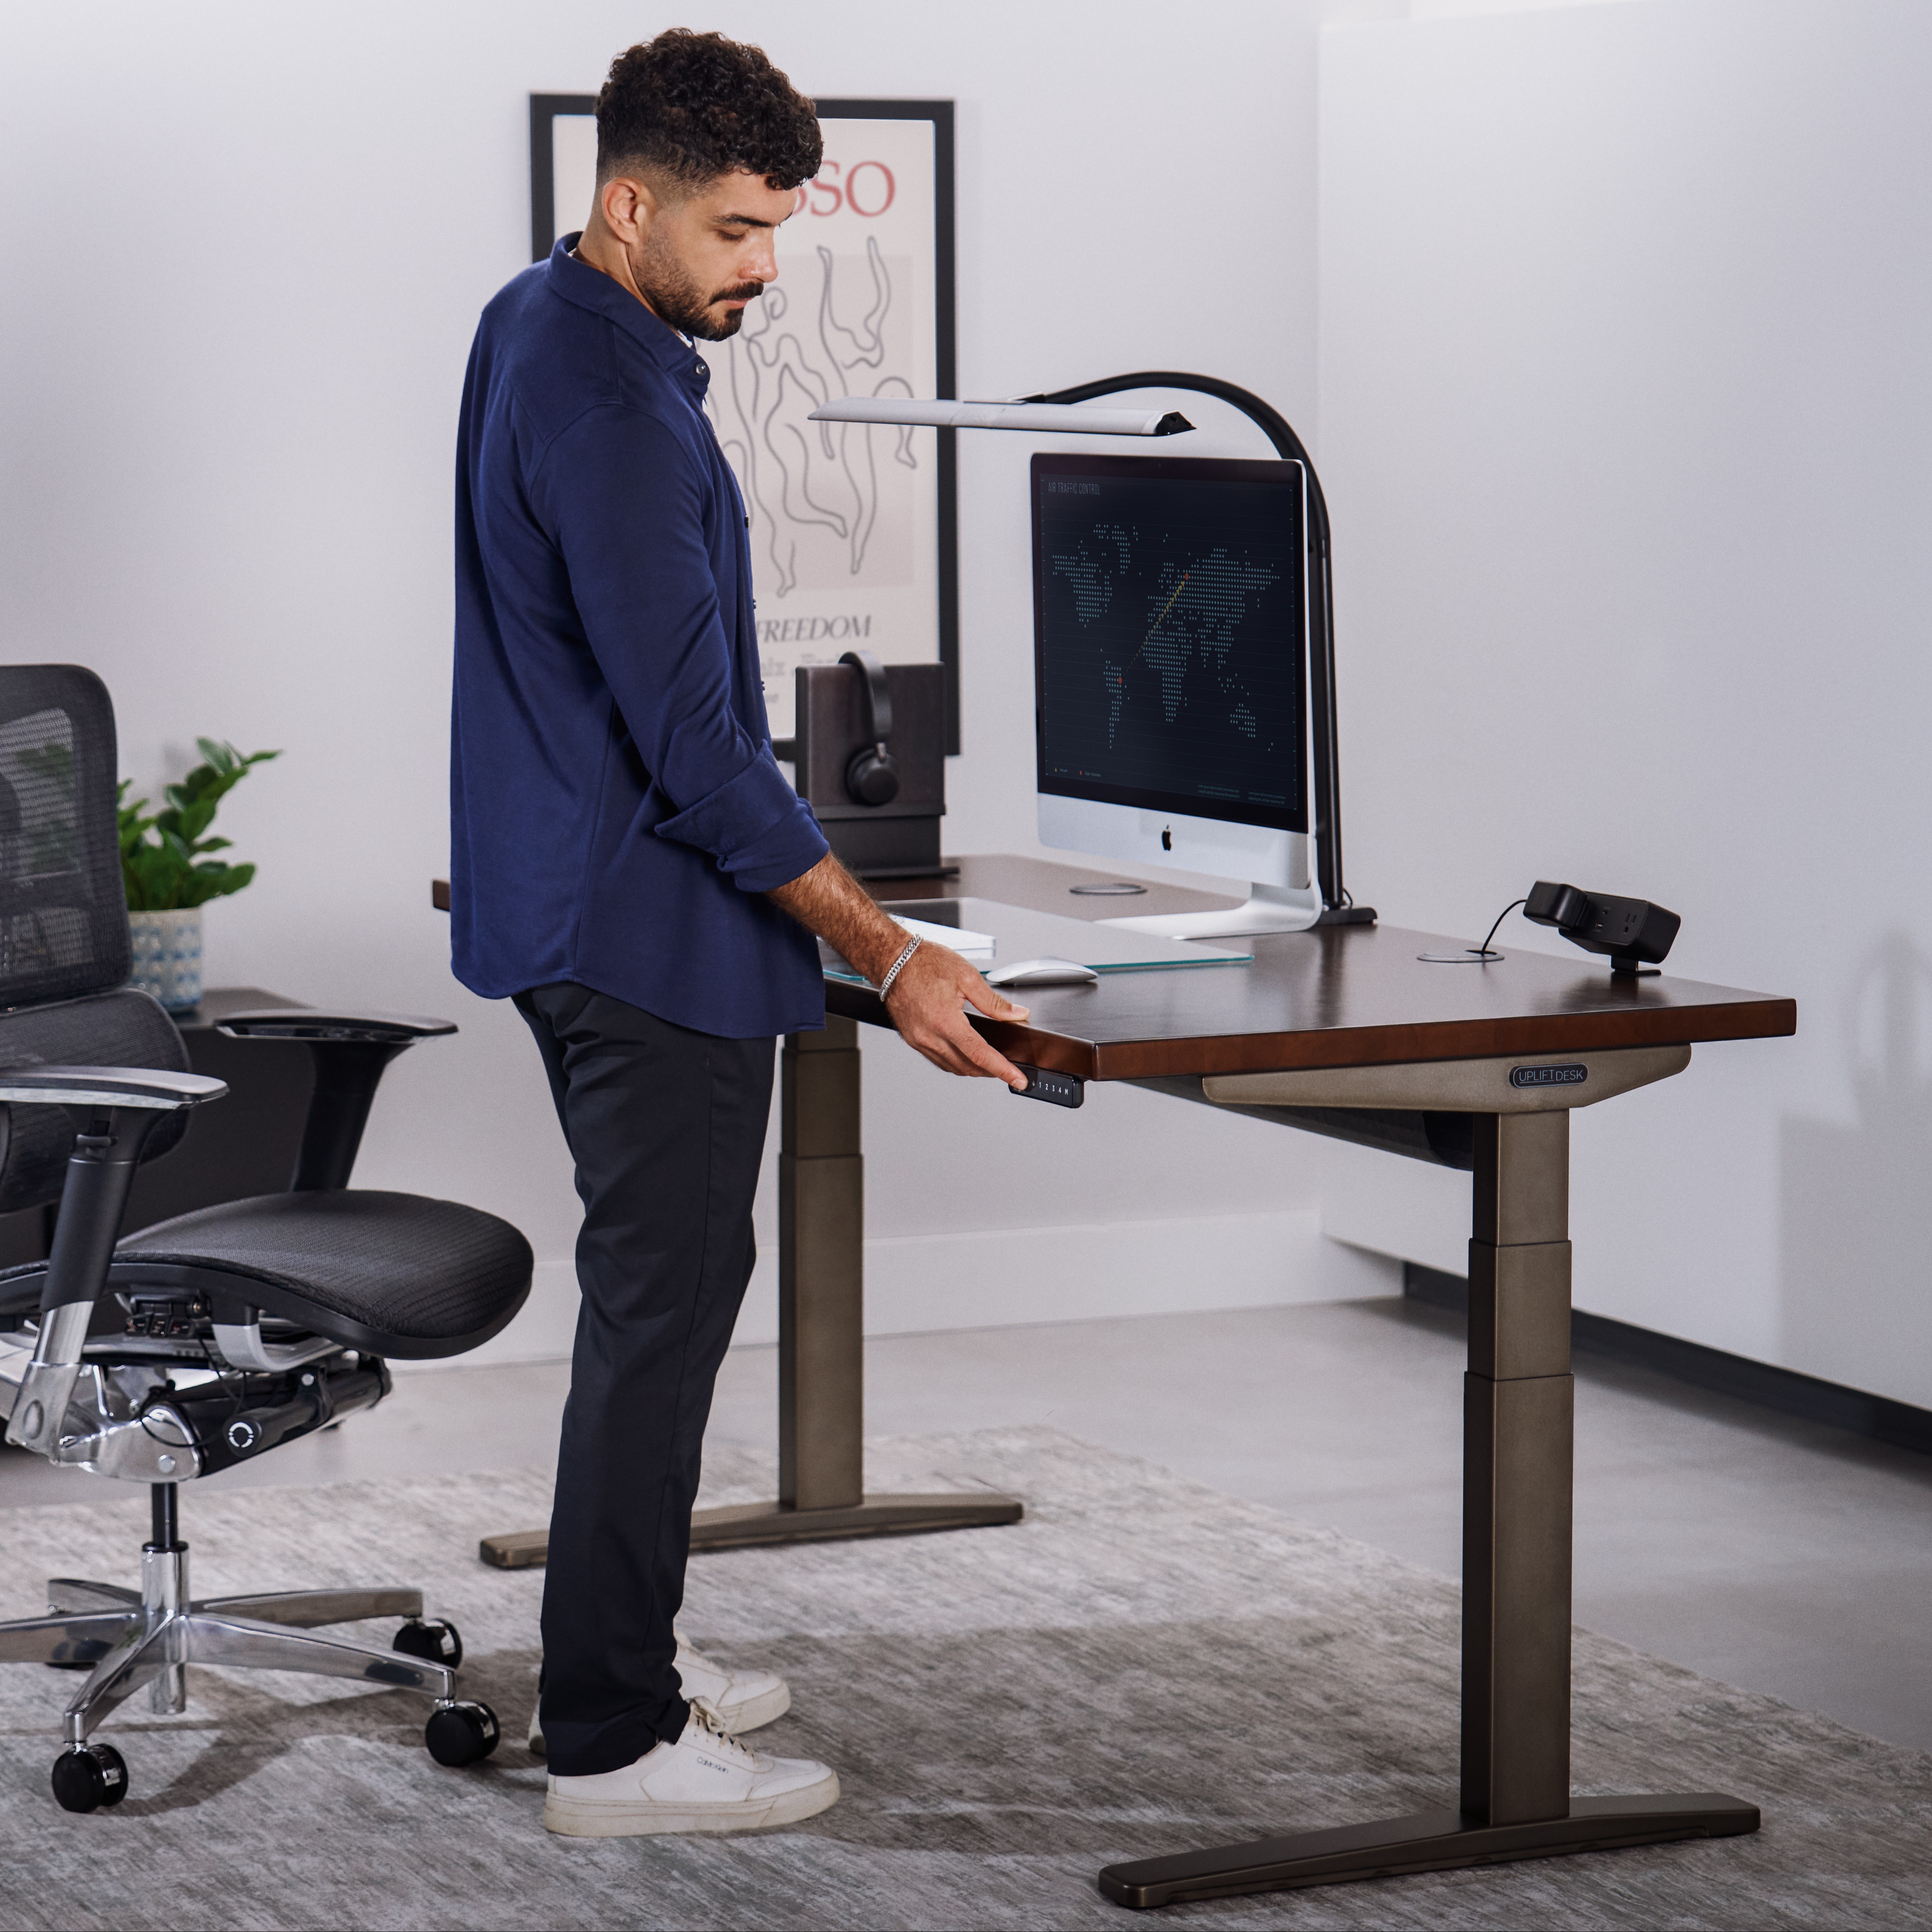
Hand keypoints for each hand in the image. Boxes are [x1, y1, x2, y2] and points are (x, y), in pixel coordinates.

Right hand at [884, 941, 1031, 1086]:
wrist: (894, 960)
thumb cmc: (925, 963)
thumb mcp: (967, 976)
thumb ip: (994, 1002)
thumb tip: (1016, 1014)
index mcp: (945, 1021)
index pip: (980, 1054)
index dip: (1002, 1070)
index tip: (1018, 1080)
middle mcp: (929, 1035)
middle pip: (967, 1066)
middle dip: (991, 1072)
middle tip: (1008, 1069)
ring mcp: (919, 1040)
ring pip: (952, 1067)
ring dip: (973, 1069)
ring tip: (990, 1063)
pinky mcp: (913, 1040)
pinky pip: (938, 1060)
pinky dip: (955, 1062)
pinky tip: (965, 1054)